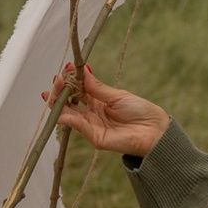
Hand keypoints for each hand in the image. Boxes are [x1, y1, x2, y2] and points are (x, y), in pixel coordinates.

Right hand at [51, 61, 168, 157]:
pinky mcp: (95, 138)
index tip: (66, 69)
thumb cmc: (140, 111)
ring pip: (68, 115)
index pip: (77, 90)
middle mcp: (91, 114)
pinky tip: (62, 110)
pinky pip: (79, 127)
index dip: (70, 81)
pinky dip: (68, 118)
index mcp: (97, 101)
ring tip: (52, 92)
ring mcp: (91, 126)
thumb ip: (97, 87)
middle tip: (56, 80)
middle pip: (68, 103)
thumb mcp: (117, 95)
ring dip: (59, 104)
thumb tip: (83, 72)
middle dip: (59, 91)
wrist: (155, 130)